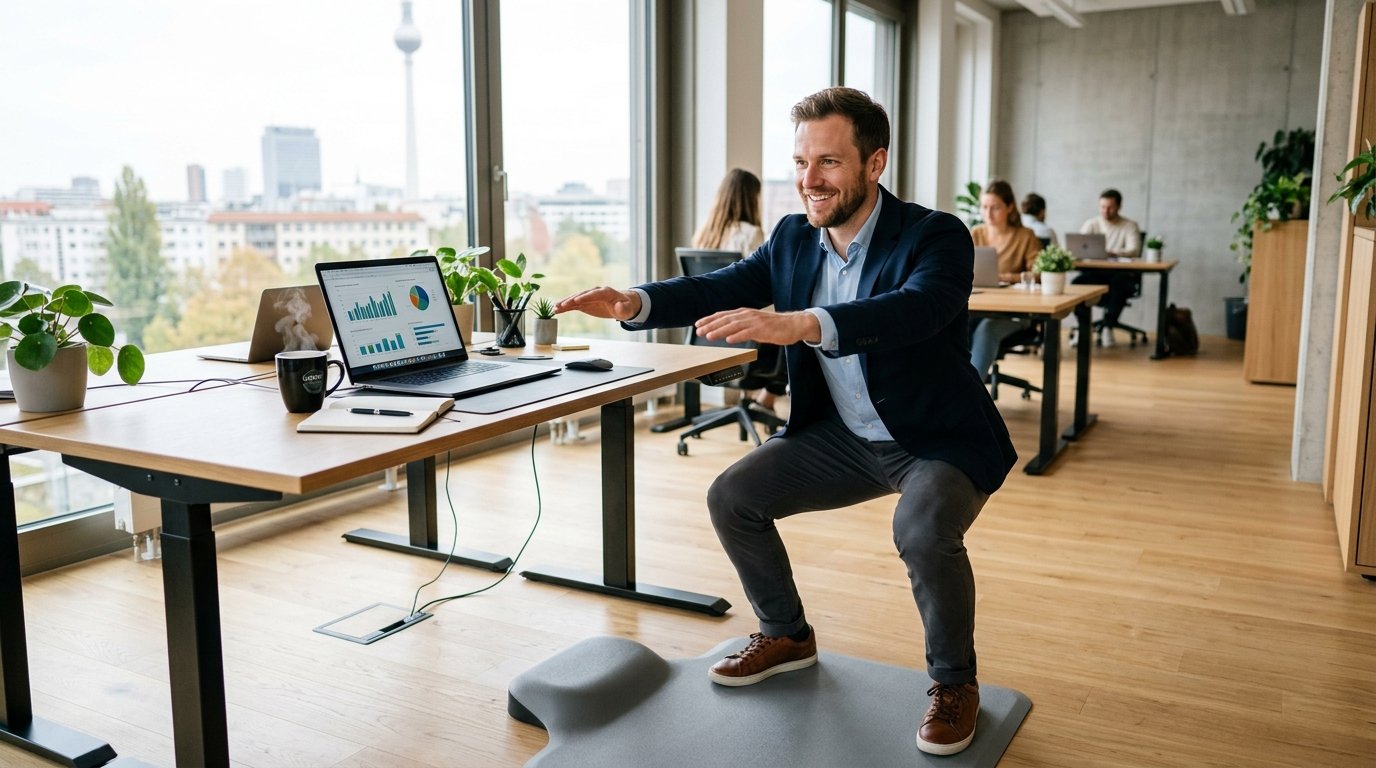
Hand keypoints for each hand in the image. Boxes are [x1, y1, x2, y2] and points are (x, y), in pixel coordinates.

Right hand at [554, 287, 641, 320]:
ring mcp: (588, 298)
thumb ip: (624, 308)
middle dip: (571, 300)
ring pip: (575, 299)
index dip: (585, 297)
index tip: (576, 300)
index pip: (594, 294)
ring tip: (555, 308)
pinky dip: (565, 307)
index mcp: (606, 292)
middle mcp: (595, 293)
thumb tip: (619, 306)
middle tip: (561, 305)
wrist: (621, 305)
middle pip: (582, 295)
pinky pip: (573, 305)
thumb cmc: (625, 307)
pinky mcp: (584, 303)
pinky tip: (557, 310)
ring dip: (565, 303)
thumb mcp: (627, 309)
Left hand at [694, 309, 820, 345]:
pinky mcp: (764, 329)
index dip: (709, 319)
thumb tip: (726, 334)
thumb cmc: (773, 326)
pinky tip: (729, 340)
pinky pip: (749, 333)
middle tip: (698, 331)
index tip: (697, 324)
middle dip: (710, 325)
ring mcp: (755, 321)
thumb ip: (740, 327)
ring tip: (709, 336)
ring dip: (720, 331)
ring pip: (734, 325)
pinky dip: (738, 336)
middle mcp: (747, 315)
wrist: (793, 325)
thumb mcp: (753, 324)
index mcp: (744, 313)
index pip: (723, 315)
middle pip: (725, 319)